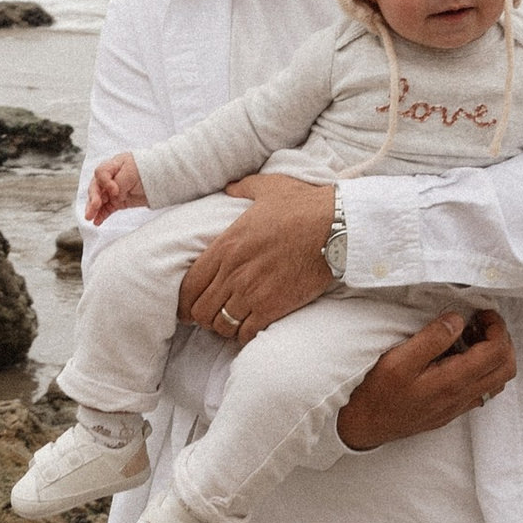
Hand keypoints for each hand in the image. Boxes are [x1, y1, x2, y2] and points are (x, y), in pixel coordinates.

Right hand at [86, 154, 146, 221]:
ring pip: (99, 199)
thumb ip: (120, 183)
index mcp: (114, 165)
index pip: (100, 172)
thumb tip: (113, 196)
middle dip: (93, 197)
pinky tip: (97, 222)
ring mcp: (113, 190)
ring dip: (93, 208)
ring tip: (90, 217)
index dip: (105, 182)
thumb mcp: (132, 173)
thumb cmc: (148, 170)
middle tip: (94, 206)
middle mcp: (111, 177)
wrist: (162, 180)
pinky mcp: (117, 202)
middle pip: (96, 186)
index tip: (115, 191)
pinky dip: (101, 215)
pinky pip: (106, 209)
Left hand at [175, 175, 336, 345]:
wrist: (336, 227)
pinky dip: (245, 334)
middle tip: (213, 315)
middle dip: (204, 316)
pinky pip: (246, 333)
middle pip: (201, 310)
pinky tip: (251, 327)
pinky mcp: (274, 306)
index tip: (188, 305)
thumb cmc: (303, 205)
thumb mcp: (268, 187)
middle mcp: (234, 272)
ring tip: (233, 322)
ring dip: (225, 326)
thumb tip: (230, 187)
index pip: (190, 284)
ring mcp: (252, 292)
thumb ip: (243, 188)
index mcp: (226, 245)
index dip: (185, 300)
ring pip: (222, 325)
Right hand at [337, 307, 516, 449]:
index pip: (497, 353)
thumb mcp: (398, 359)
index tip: (481, 313)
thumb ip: (432, 338)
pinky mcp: (453, 410)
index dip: (497, 328)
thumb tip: (458, 320)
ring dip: (493, 355)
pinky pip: (483, 390)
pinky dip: (482, 369)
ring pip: (498, 380)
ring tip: (469, 337)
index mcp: (452, 381)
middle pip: (507, 368)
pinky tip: (459, 357)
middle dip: (501, 339)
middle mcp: (462, 397)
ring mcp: (459, 406)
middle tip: (480, 323)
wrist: (365, 426)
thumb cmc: (377, 392)